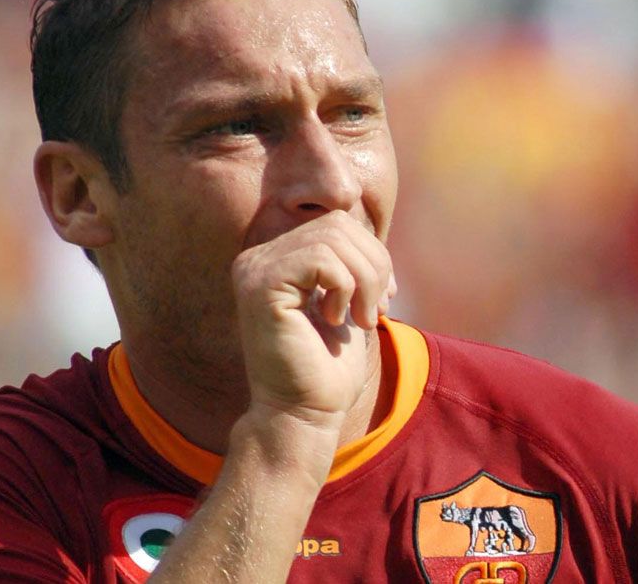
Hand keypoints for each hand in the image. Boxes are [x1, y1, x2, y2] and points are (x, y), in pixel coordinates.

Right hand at [231, 210, 396, 427]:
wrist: (305, 414)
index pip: (336, 223)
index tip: (384, 298)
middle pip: (337, 224)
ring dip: (364, 280)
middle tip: (376, 312)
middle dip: (374, 266)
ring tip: (361, 319)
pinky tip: (336, 319)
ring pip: (332, 238)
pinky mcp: (259, 286)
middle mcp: (257, 258)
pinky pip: (321, 259)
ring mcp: (253, 270)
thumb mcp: (347, 302)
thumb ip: (350, 263)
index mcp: (276, 259)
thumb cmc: (327, 368)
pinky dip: (345, 288)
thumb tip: (369, 228)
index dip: (373, 255)